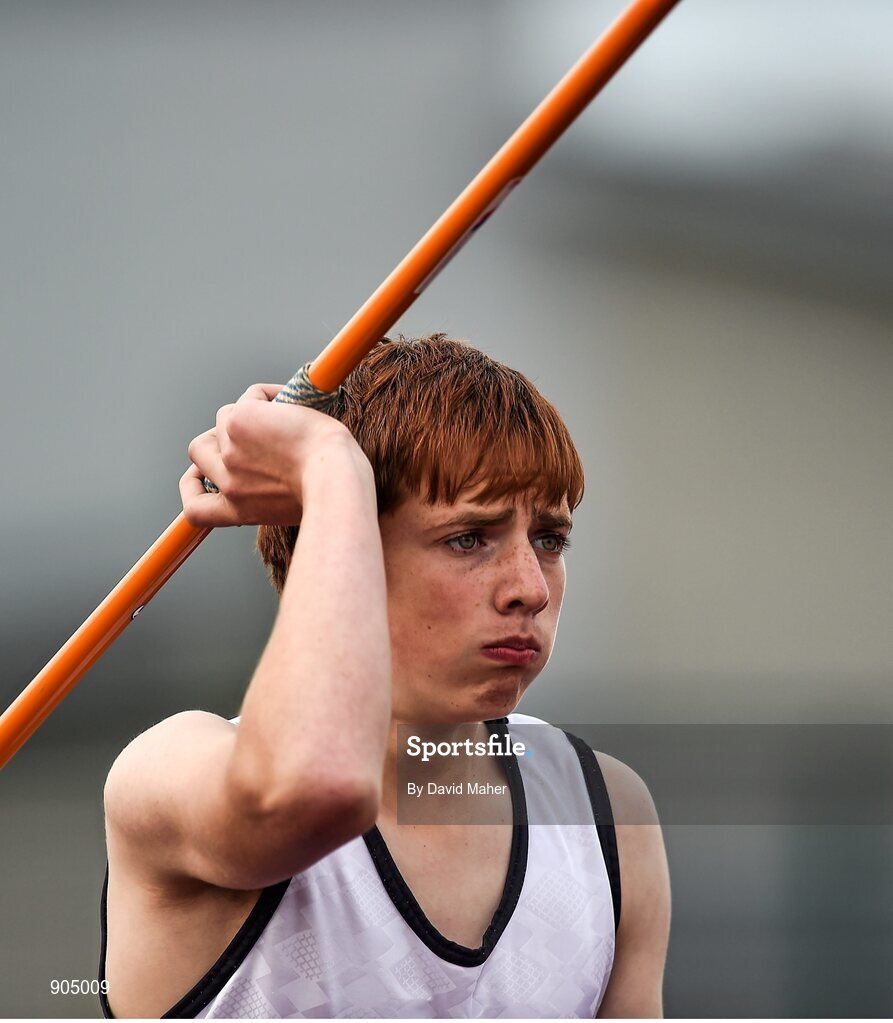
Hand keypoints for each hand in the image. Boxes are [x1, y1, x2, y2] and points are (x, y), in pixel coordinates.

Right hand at [180, 383, 360, 527]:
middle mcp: (228, 484)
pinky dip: (269, 395)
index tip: (198, 478)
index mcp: (240, 510)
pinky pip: (251, 396)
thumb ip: (272, 494)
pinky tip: (293, 402)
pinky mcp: (239, 423)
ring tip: (284, 416)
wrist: (336, 481)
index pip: (196, 509)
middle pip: (199, 451)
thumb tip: (280, 468)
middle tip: (249, 431)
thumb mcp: (294, 507)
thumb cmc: (332, 494)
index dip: (191, 488)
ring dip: (249, 412)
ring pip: (224, 418)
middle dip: (217, 436)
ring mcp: (231, 453)